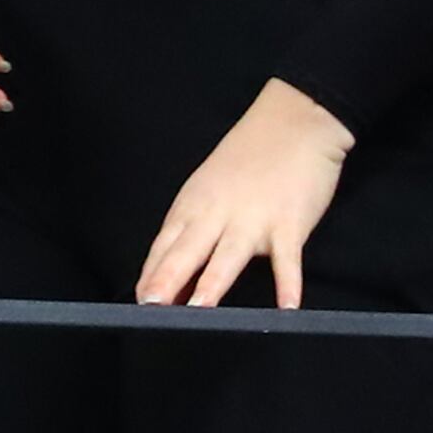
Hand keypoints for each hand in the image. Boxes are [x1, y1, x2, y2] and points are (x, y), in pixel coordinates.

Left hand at [137, 80, 352, 308]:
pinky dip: (288, 282)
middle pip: (187, 250)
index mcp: (193, 204)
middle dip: (167, 279)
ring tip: (199, 310)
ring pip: (228, 255)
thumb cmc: (248, 157)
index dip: (151, 274)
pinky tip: (286, 308)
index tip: (138, 303)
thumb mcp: (209, 187)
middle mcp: (216, 213)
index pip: (165, 245)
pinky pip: (288, 257)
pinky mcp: (290, 222)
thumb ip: (194, 225)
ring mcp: (253, 219)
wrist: (294, 122)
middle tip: (150, 308)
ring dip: (213, 282)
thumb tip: (176, 268)